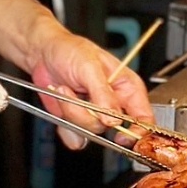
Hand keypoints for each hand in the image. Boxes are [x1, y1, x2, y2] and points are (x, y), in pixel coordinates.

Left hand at [28, 22, 154, 150]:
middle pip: (114, 128)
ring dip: (73, 113)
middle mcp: (114, 103)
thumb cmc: (70, 50)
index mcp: (127, 87)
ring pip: (91, 131)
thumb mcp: (89, 66)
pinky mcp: (78, 120)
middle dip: (91, 116)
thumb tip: (114, 119)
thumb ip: (103, 93)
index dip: (138, 131)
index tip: (123, 137)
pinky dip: (65, 125)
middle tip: (79, 98)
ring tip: (65, 90)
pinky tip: (62, 103)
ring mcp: (96, 113)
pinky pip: (76, 136)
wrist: (43, 53)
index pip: (144, 117)